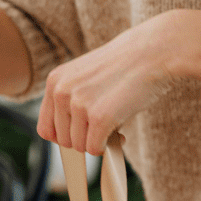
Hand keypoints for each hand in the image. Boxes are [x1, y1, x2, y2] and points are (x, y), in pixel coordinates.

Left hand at [37, 10, 200, 153]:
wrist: (154, 51)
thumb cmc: (126, 65)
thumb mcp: (86, 77)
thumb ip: (72, 102)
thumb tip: (72, 141)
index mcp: (54, 81)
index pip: (45, 129)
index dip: (65, 137)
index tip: (83, 134)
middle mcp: (61, 92)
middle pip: (63, 141)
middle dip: (84, 140)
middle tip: (105, 130)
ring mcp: (79, 104)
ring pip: (79, 147)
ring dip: (98, 143)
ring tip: (115, 127)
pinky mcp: (100, 117)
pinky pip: (95, 149)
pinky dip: (108, 148)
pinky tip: (121, 133)